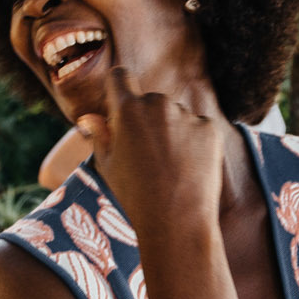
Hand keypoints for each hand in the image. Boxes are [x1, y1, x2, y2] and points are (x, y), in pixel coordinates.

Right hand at [77, 66, 226, 236]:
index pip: (119, 76)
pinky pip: (198, 127)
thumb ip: (99, 136)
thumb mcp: (108, 166)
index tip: (120, 103)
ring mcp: (186, 115)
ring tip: (170, 167)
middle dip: (147, 119)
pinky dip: (194, 142)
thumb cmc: (135, 196)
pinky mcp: (209, 128)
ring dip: (171, 131)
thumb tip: (89, 118)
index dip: (118, 88)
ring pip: (175, 115)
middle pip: (149, 100)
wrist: (176, 222)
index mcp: (127, 110)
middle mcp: (157, 104)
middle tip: (147, 156)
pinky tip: (189, 168)